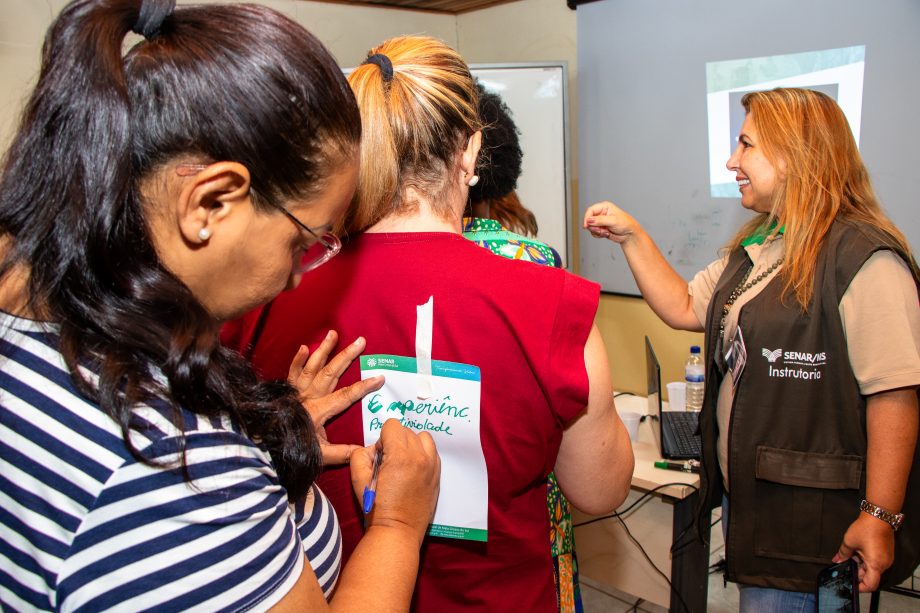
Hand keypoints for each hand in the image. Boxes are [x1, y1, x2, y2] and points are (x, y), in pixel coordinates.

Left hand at [288, 330, 383, 464]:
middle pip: (331, 372)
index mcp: (319, 410)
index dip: (364, 387)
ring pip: (313, 367)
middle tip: (361, 341)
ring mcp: (297, 391)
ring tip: (333, 333)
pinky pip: (292, 372)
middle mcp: (309, 396)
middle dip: (347, 356)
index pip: (346, 395)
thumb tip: (363, 452)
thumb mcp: (320, 455)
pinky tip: (304, 347)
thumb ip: (342, 452)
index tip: (380, 377)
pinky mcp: (286, 390)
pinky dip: (297, 360)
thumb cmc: (292, 449)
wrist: (265, 446)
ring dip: (324, 349)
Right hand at [350, 419, 440, 543]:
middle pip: (407, 430)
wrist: (397, 531)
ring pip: (423, 437)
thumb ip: (360, 456)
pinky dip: (423, 454)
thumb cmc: (377, 508)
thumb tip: (374, 449)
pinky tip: (413, 470)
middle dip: (395, 441)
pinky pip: (432, 452)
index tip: (380, 456)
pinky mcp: (438, 475)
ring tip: (403, 463)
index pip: (392, 424)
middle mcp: (420, 457)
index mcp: (400, 456)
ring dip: (412, 444)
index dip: (382, 438)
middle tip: (389, 463)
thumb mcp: (358, 480)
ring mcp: (432, 466)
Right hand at [583, 201, 640, 243]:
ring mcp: (600, 222)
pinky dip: (599, 235)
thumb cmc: (625, 224)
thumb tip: (589, 220)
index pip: (590, 210)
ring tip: (606, 232)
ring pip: (590, 227)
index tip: (586, 226)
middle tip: (601, 229)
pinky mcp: (600, 228)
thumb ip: (600, 220)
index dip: (587, 218)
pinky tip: (606, 234)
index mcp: (604, 207)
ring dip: (597, 231)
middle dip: (594, 227)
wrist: (629, 234)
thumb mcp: (613, 221)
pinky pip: (593, 232)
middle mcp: (601, 213)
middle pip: (589, 220)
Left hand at [832, 513, 894, 591]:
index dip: (859, 586)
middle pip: (870, 576)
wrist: (878, 516)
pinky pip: (875, 562)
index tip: (850, 583)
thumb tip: (837, 561)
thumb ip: (842, 554)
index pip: (870, 585)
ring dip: (860, 565)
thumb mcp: (849, 542)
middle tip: (846, 565)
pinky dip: (865, 560)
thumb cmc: (866, 528)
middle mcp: (884, 564)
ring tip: (851, 555)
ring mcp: (886, 559)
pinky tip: (857, 552)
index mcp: (876, 564)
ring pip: (872, 569)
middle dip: (857, 572)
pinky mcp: (886, 554)